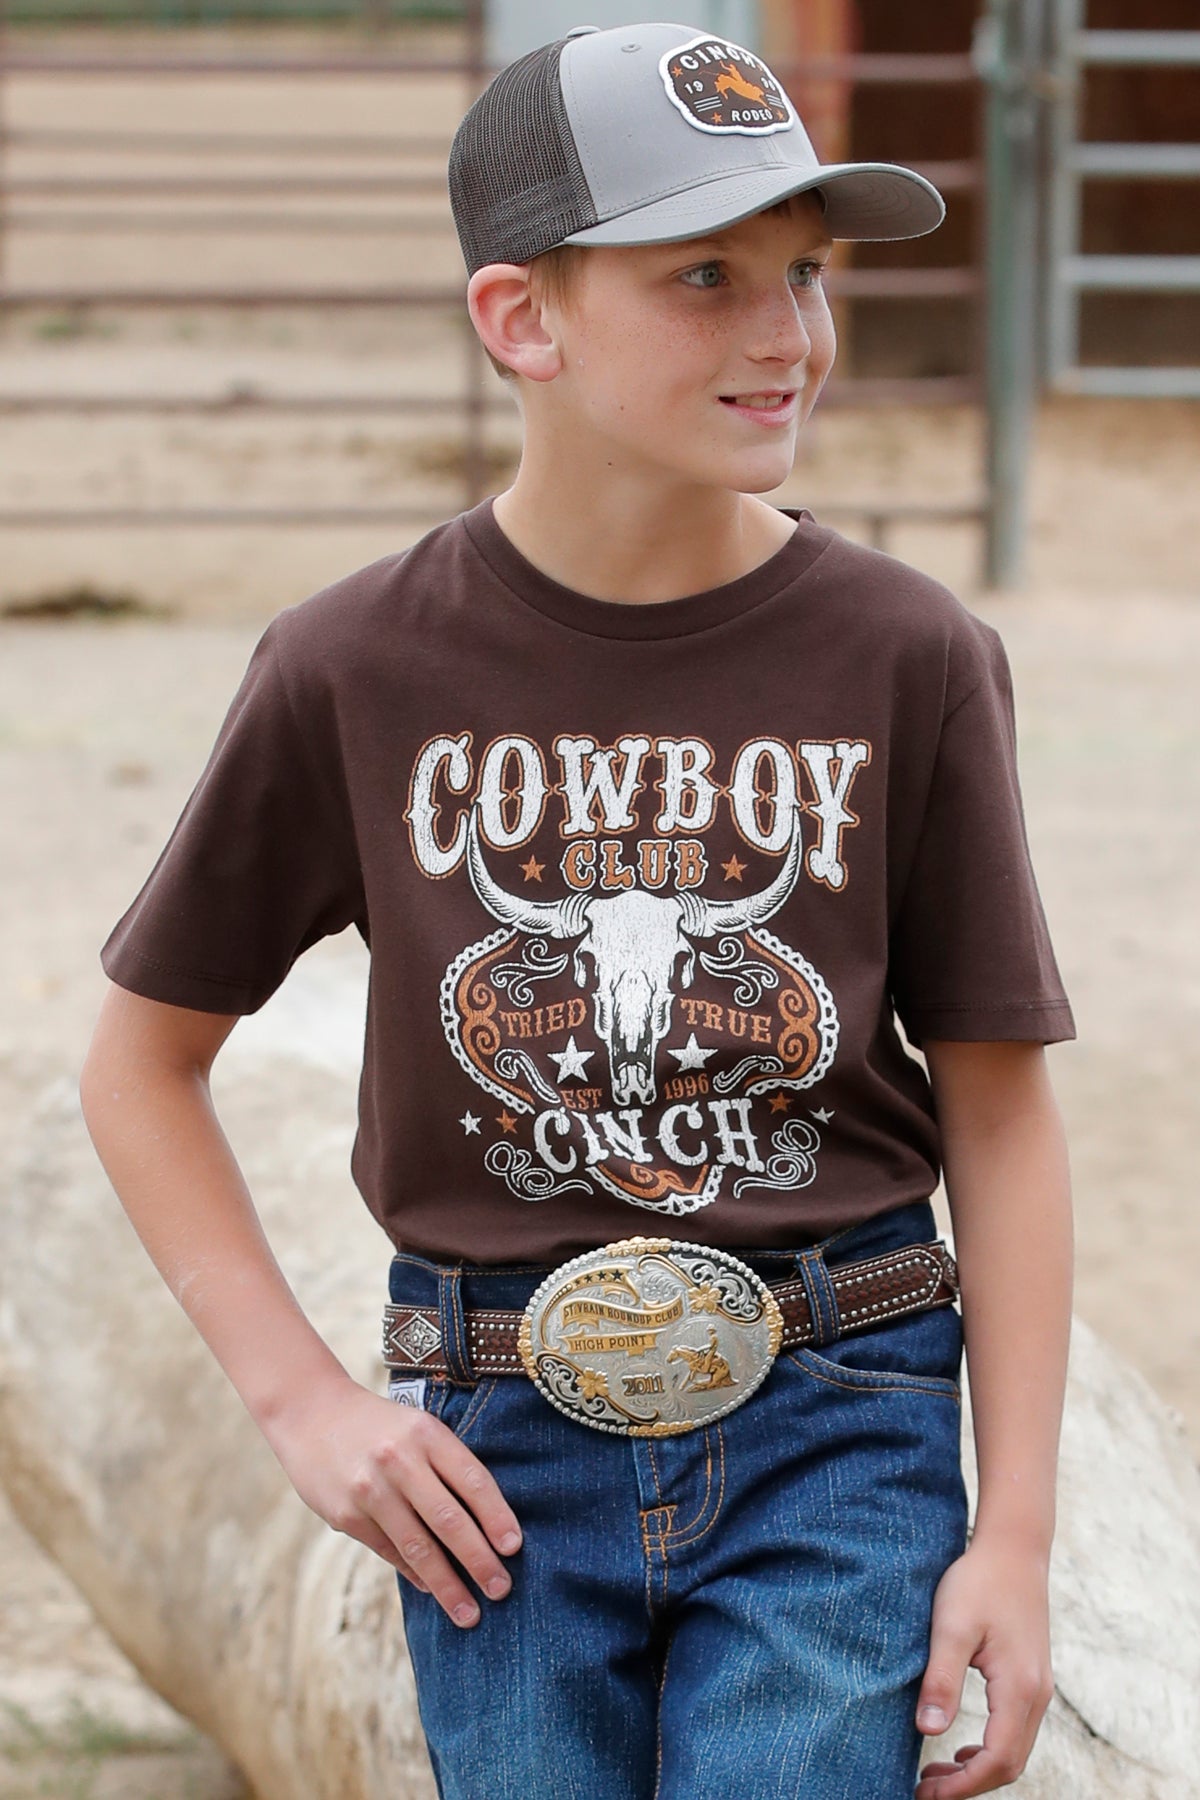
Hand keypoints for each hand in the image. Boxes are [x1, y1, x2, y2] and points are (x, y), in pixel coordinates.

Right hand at [261, 1372, 522, 1628]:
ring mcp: (370, 1490)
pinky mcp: (346, 1515)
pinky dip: (414, 1574)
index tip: (514, 1548)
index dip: (497, 1516)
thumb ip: (446, 1466)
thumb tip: (484, 1525)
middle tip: (501, 1589)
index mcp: (426, 1433)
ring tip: (469, 1613)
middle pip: (449, 1520)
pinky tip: (432, 1588)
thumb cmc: (380, 1425)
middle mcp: (400, 1460)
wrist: (310, 1412)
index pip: (473, 1480)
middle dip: (479, 1560)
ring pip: (418, 1546)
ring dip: (447, 1585)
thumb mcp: (417, 1428)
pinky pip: (389, 1551)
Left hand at [913, 1534, 1054, 1795]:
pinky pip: (1016, 1732)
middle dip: (968, 1786)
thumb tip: (927, 1732)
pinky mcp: (1031, 1678)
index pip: (996, 1760)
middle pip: (1009, 1764)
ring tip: (936, 1776)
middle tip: (925, 1791)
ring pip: (1014, 1751)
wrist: (1014, 1547)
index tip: (925, 1794)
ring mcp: (1038, 1688)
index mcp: (1019, 1688)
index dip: (961, 1786)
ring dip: (978, 1771)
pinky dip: (990, 1751)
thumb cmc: (979, 1581)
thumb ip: (941, 1679)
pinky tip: (962, 1749)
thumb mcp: (952, 1626)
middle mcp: (1037, 1695)